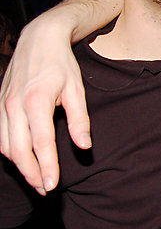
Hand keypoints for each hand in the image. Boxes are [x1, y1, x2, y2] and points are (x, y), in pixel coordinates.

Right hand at [0, 18, 89, 194]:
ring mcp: (3, 105)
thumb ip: (79, 119)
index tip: (52, 185)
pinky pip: (1, 135)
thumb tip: (84, 146)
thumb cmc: (61, 64)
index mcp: (36, 101)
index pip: (41, 143)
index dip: (46, 167)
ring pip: (5, 146)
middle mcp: (14, 105)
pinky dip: (10, 151)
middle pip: (18, 150)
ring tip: (36, 177)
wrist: (39, 39)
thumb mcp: (76, 89)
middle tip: (44, 189)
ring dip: (19, 165)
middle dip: (31, 173)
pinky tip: (23, 158)